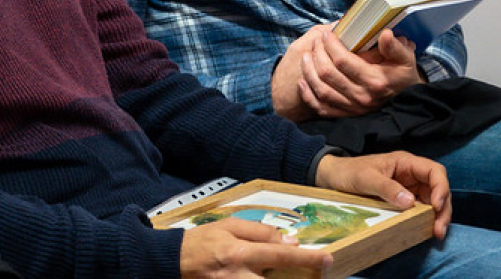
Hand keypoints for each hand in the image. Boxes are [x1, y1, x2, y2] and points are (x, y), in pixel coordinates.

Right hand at [177, 218, 332, 276]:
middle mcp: (239, 276)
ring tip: (287, 275)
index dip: (306, 258)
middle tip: (315, 275)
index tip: (327, 259)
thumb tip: (289, 241)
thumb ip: (258, 232)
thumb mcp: (228, 226)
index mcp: (239, 252)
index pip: (280, 254)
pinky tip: (264, 276)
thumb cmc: (203, 240)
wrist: (174, 261)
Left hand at [273, 26, 419, 119]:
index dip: (330, 45)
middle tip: (316, 42)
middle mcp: (362, 97)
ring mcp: (353, 108)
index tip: (327, 34)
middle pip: (328, 74)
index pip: (343, 61)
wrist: (407, 98)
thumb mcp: (405, 58)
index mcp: (375, 81)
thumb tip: (384, 33)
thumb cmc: (402, 74)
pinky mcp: (347, 115)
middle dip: (317, 54)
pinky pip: (321, 107)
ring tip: (306, 56)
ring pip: (321, 90)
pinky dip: (308, 95)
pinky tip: (302, 81)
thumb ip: (395, 46)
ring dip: (309, 72)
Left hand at [315, 152, 450, 239]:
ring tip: (436, 233)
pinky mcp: (403, 200)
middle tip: (439, 228)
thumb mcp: (365, 178)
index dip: (441, 187)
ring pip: (433, 201)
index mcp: (405, 162)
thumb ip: (386, 187)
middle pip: (438, 189)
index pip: (434, 171)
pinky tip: (426, 230)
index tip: (435, 205)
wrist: (332, 177)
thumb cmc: (348, 172)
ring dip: (438, 216)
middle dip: (443, 208)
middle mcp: (411, 174)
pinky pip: (421, 209)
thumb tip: (410, 202)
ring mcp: (409, 188)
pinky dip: (426, 219)